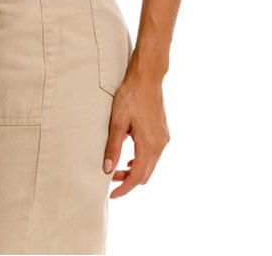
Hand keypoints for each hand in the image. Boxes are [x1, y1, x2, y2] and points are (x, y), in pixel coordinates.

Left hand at [102, 72, 169, 197]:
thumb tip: (107, 168)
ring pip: (150, 165)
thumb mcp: (117, 121)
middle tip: (110, 178)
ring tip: (117, 168)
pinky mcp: (163, 132)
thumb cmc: (131, 95)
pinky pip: (154, 155)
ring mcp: (163, 138)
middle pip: (145, 174)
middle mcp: (160, 144)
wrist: (147, 77)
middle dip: (128, 180)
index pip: (137, 176)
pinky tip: (130, 157)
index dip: (124, 188)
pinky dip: (142, 161)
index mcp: (149, 143)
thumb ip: (113, 147)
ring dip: (135, 171)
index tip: (112, 195)